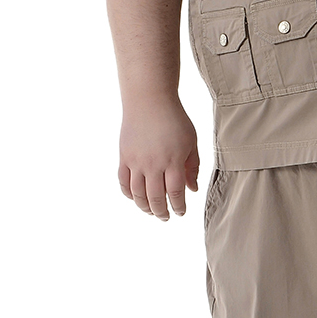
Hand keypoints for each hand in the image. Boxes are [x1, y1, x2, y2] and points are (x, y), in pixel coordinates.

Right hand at [118, 98, 199, 219]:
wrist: (149, 100)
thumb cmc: (175, 120)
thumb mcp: (191, 142)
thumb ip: (192, 167)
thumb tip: (192, 189)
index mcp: (173, 161)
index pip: (176, 193)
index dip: (178, 207)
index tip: (181, 213)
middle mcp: (153, 164)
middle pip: (155, 198)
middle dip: (161, 212)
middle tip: (165, 217)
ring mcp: (136, 161)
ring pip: (137, 194)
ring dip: (144, 207)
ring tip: (151, 211)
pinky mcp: (124, 157)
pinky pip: (123, 182)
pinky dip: (128, 194)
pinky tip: (135, 198)